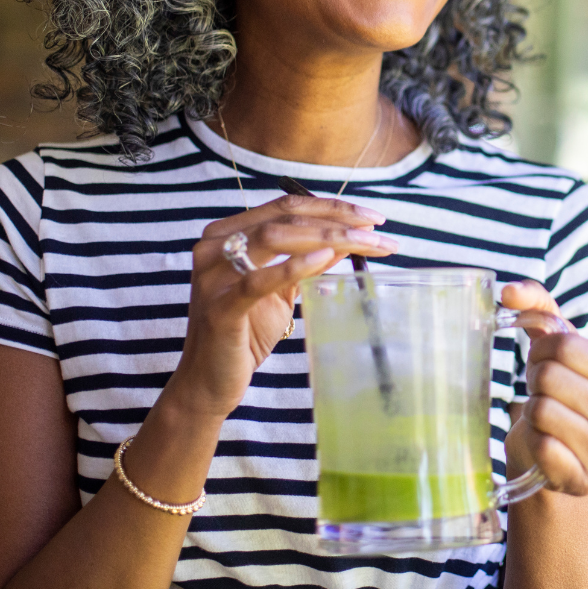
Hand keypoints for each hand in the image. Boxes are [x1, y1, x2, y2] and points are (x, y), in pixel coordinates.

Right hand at [168, 194, 396, 419]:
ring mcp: (213, 275)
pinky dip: (295, 265)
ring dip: (329, 237)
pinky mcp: (219, 307)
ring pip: (276, 237)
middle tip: (379, 229)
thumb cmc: (245, 333)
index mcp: (227, 234)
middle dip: (338, 219)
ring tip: (366, 242)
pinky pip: (259, 280)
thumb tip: (348, 238)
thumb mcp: (282, 290)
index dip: (331, 206)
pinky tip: (328, 257)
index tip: (372, 217)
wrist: (208, 383)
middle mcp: (215, 246)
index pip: (285, 205)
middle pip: (285, 217)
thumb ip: (307, 260)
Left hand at [502, 280, 587, 496]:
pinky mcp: (583, 481)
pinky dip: (532, 440)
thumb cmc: (555, 387)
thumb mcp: (552, 340)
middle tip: (541, 391)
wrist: (552, 449)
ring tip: (544, 415)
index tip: (543, 362)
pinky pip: (541, 447)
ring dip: (531, 410)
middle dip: (534, 379)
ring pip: (541, 411)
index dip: (541, 350)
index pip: (566, 346)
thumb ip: (535, 302)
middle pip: (550, 377)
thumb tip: (507, 291)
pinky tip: (543, 443)